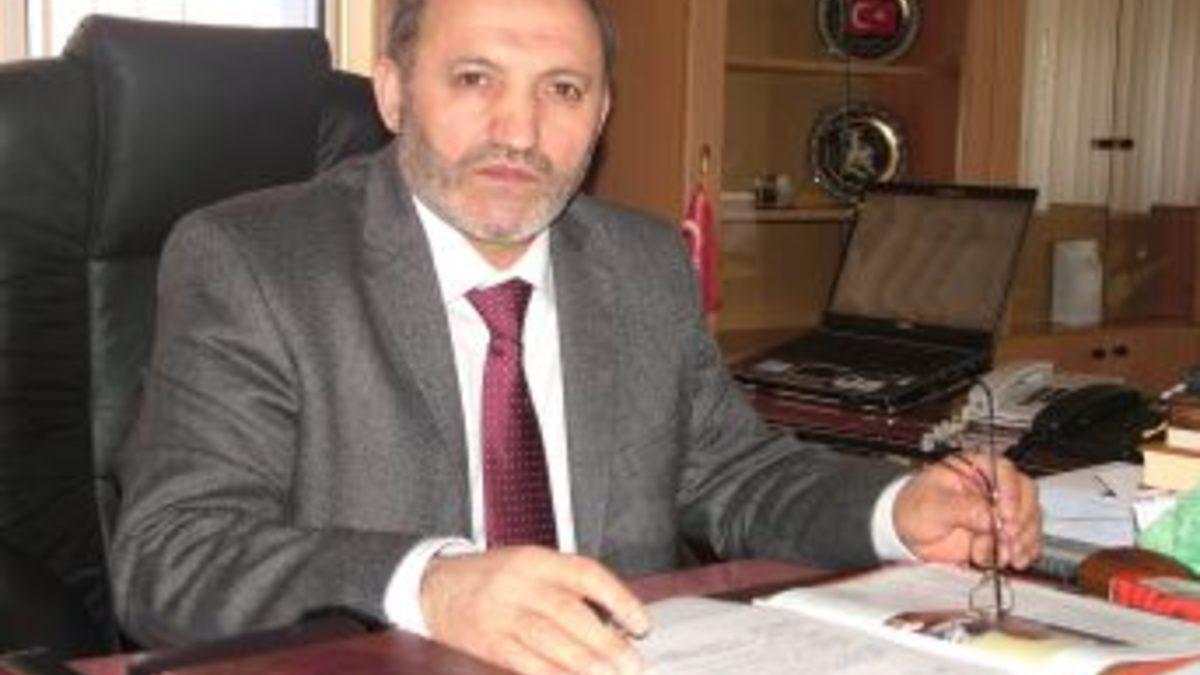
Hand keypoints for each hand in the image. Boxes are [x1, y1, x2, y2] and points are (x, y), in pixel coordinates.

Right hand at [420, 546, 650, 674]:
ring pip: (549, 640)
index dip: (619, 599)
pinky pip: (523, 662)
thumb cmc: (490, 578)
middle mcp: (518, 583)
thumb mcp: (528, 567)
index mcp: (535, 559)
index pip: (586, 574)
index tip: (642, 623)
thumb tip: (615, 622)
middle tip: (632, 663)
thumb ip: (566, 588)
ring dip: (585, 663)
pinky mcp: (485, 642)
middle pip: (570, 612)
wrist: (431, 586)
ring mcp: (499, 613)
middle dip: (607, 642)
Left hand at [893, 452, 1041, 568]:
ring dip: (1022, 541)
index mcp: (974, 469)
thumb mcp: (932, 505)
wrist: (908, 535)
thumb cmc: (915, 509)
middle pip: (1026, 496)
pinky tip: (1015, 561)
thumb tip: (991, 517)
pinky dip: (1024, 552)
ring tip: (1004, 556)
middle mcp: (993, 487)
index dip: (1011, 493)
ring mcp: (1000, 511)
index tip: (1005, 516)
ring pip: (1029, 520)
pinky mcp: (1003, 534)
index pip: (1005, 471)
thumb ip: (962, 509)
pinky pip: (1025, 540)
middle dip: (1021, 521)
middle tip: (1008, 539)